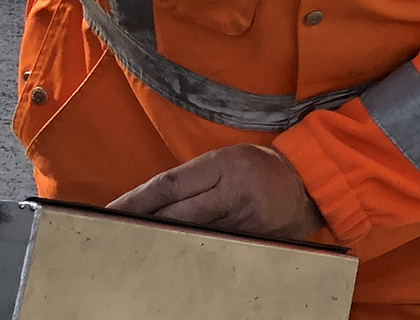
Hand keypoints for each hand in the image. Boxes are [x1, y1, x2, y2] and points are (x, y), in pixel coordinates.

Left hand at [107, 144, 323, 240]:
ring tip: (135, 248)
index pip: (168, 186)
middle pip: (175, 215)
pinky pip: (212, 249)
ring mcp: (243, 222)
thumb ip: (192, 179)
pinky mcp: (251, 242)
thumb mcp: (227, 159)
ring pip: (191, 236)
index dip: (136, 201)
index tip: (109, 213)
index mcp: (224, 165)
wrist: (309, 185)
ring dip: (161, 242)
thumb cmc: (261, 168)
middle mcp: (232, 194)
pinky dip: (189, 253)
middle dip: (143, 226)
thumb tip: (149, 204)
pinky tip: (172, 259)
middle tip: (113, 236)